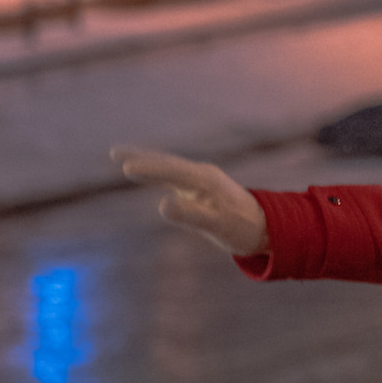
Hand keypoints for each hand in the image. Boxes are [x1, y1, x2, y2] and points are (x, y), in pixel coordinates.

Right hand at [111, 144, 267, 256]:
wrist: (267, 228)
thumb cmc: (242, 229)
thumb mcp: (217, 225)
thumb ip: (191, 215)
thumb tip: (162, 205)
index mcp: (206, 180)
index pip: (172, 171)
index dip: (149, 169)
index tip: (126, 167)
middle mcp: (202, 175)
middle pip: (167, 163)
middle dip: (141, 158)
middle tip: (114, 153)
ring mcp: (201, 180)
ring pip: (169, 167)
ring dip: (147, 162)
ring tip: (124, 161)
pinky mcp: (201, 188)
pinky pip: (174, 176)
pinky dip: (158, 172)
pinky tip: (149, 175)